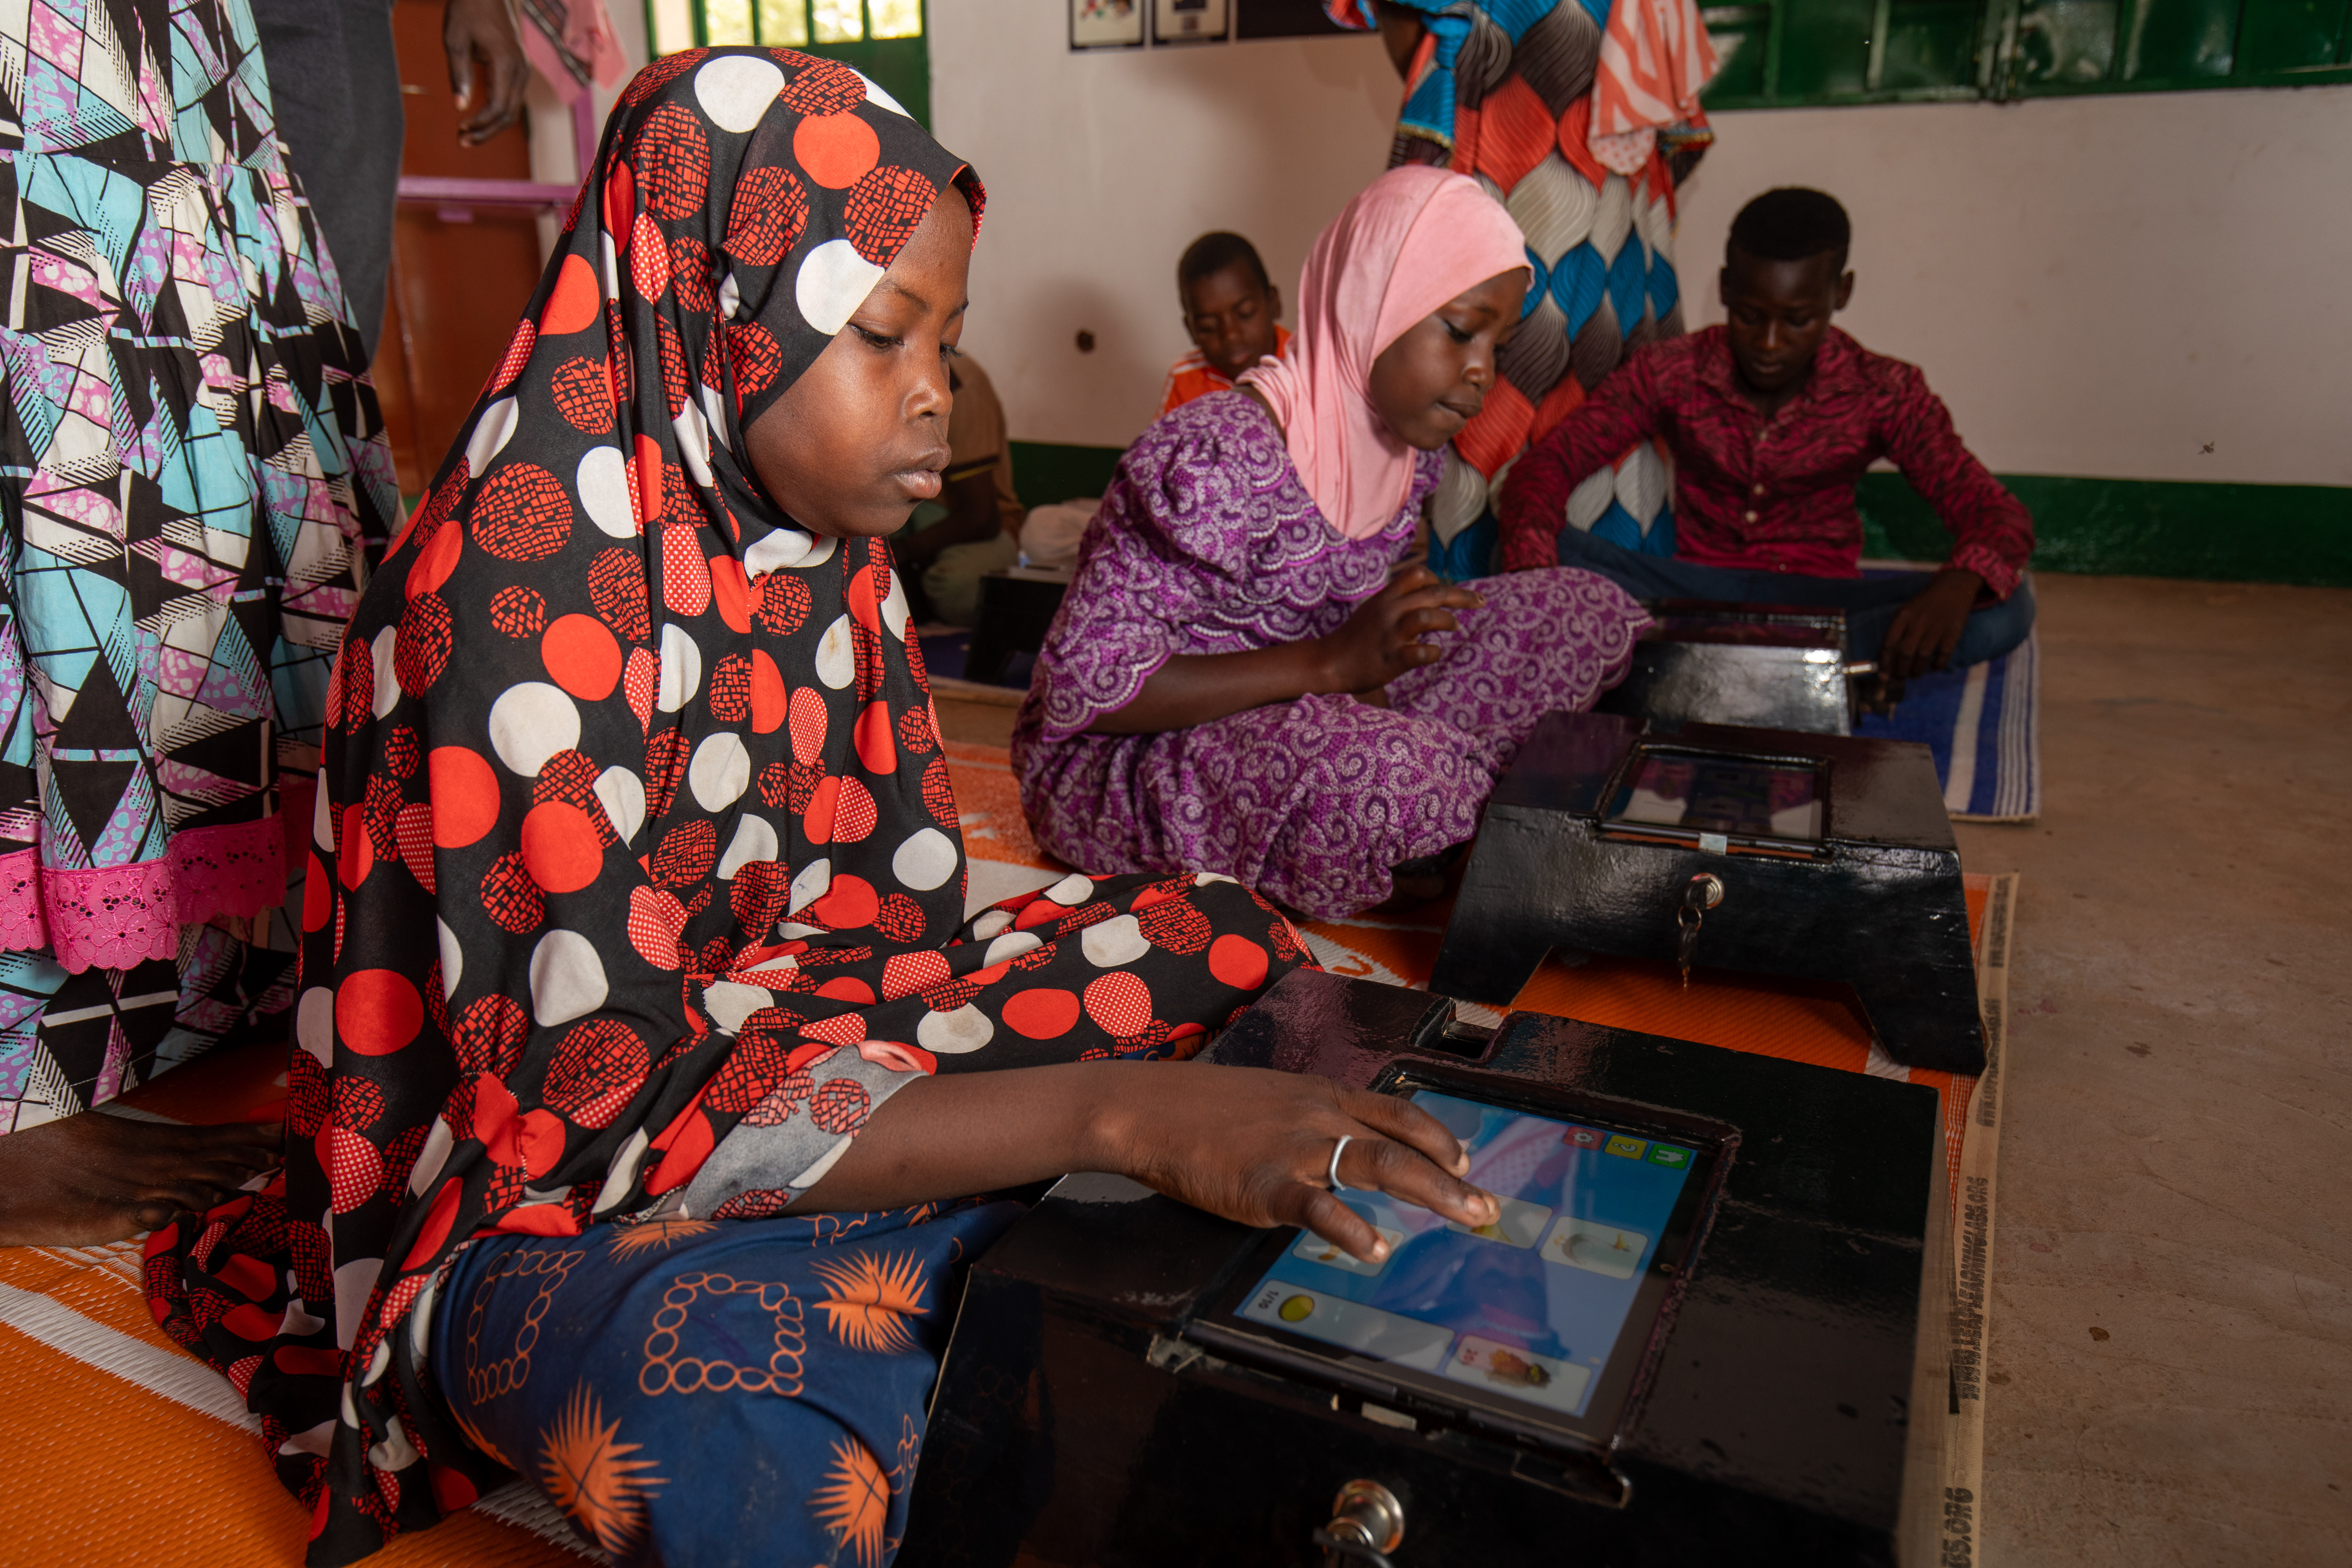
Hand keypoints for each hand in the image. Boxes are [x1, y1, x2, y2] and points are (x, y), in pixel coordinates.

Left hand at [445, 0, 527, 145]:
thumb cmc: (467, 11)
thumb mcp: (455, 41)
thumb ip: (459, 75)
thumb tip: (459, 107)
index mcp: (505, 63)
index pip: (498, 107)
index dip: (480, 124)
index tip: (459, 129)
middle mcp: (520, 70)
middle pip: (508, 115)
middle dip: (485, 132)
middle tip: (460, 141)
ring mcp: (522, 70)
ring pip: (512, 110)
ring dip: (490, 126)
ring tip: (465, 133)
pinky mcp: (518, 69)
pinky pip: (511, 99)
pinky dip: (496, 113)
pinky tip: (477, 116)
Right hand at [1102, 1064, 1498, 1262]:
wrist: (1149, 1110)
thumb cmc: (1202, 1110)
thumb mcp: (1270, 1099)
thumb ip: (1307, 1121)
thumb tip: (1337, 1149)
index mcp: (1320, 1095)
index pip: (1396, 1112)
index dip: (1438, 1137)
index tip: (1466, 1162)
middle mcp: (1319, 1115)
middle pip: (1403, 1142)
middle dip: (1452, 1176)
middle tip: (1486, 1206)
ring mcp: (1296, 1148)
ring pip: (1379, 1164)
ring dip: (1431, 1192)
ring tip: (1465, 1217)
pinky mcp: (1267, 1183)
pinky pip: (1320, 1207)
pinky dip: (1352, 1230)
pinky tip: (1374, 1249)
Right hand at [1314, 566, 1481, 695]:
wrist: (1328, 663)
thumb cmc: (1355, 639)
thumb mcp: (1373, 610)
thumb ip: (1397, 601)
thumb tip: (1425, 594)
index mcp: (1386, 598)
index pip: (1418, 574)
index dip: (1437, 580)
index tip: (1447, 591)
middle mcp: (1390, 611)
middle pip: (1433, 593)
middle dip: (1462, 597)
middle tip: (1481, 602)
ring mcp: (1391, 635)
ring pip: (1428, 617)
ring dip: (1447, 621)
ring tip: (1453, 627)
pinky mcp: (1391, 658)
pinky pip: (1421, 653)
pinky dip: (1434, 652)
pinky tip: (1432, 654)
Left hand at [1879, 567, 1981, 680]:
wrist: (1952, 587)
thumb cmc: (1924, 603)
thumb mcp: (1906, 611)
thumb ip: (1897, 632)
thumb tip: (1887, 659)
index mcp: (1902, 616)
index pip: (1888, 644)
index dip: (1884, 663)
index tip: (1883, 677)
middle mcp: (1918, 622)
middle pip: (1905, 653)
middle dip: (1900, 671)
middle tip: (1900, 679)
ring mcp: (1936, 627)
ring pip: (1922, 656)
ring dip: (1916, 670)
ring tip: (1914, 675)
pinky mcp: (1953, 631)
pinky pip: (1943, 654)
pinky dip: (1937, 665)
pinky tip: (1933, 668)